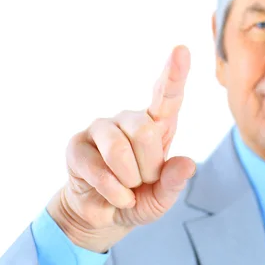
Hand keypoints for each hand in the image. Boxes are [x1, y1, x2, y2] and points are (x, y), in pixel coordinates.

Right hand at [47, 45, 195, 252]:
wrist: (103, 215)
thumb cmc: (139, 197)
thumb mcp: (162, 197)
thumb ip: (175, 183)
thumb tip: (187, 164)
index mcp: (159, 124)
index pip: (168, 95)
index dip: (175, 73)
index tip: (181, 49)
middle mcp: (130, 118)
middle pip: (145, 132)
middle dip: (148, 169)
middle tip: (143, 181)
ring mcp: (102, 128)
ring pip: (119, 151)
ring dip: (128, 182)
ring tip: (127, 188)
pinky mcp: (77, 144)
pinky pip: (99, 171)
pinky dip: (112, 193)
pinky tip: (112, 195)